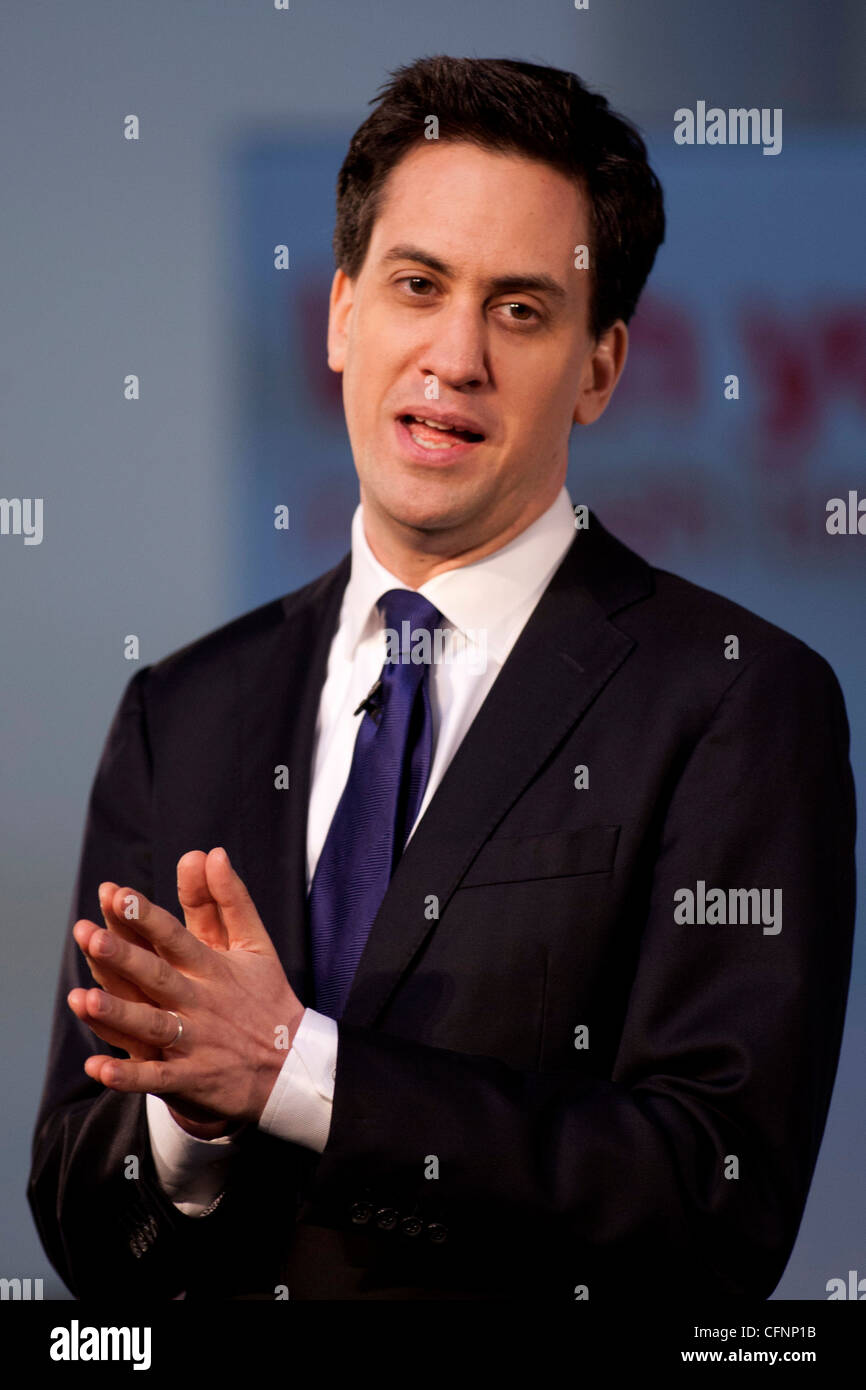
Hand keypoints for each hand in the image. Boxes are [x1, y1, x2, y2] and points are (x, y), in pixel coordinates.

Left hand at [67, 848, 304, 1131]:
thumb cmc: (266, 997)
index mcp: (213, 968)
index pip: (176, 937)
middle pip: (157, 977)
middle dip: (124, 958)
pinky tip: (98, 1070)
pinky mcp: (192, 1080)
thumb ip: (228, 898)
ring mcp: (196, 1043)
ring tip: (82, 999)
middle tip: (89, 935)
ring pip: (152, 1026)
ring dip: (118, 1014)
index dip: (146, 916)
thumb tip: (210, 852)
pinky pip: (157, 1080)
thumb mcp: (255, 944)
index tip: (117, 894)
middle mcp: (201, 1003)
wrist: (293, 1067)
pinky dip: (129, 1078)